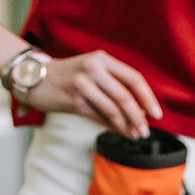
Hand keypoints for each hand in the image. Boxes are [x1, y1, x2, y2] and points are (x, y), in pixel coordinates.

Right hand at [26, 51, 161, 138]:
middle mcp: (93, 68)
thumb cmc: (70, 77)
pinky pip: (101, 118)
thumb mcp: (94, 71)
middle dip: (139, 118)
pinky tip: (122, 133)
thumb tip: (142, 111)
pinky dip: (114, 128)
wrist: (37, 78)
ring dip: (128, 126)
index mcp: (102, 59)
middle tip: (146, 131)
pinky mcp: (75, 101)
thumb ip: (115, 85)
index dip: (148, 98)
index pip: (133, 78)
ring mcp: (83, 84)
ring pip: (114, 110)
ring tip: (136, 135)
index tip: (157, 114)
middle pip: (126, 97)